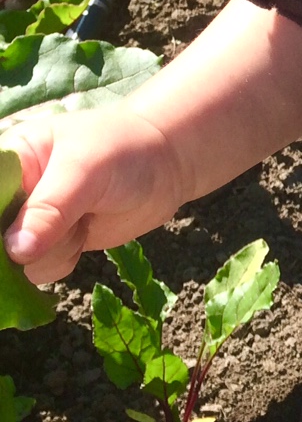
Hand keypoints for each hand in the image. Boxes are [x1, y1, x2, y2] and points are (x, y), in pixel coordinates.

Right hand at [2, 107, 185, 284]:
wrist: (166, 165)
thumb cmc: (124, 151)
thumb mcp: (85, 171)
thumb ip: (50, 208)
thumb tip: (16, 251)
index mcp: (10, 160)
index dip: (0, 222)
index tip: (17, 233)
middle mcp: (14, 193)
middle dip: (24, 243)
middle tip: (67, 224)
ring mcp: (31, 221)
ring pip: (17, 260)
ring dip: (53, 249)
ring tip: (82, 217)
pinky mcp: (52, 244)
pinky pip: (40, 270)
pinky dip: (64, 259)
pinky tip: (84, 232)